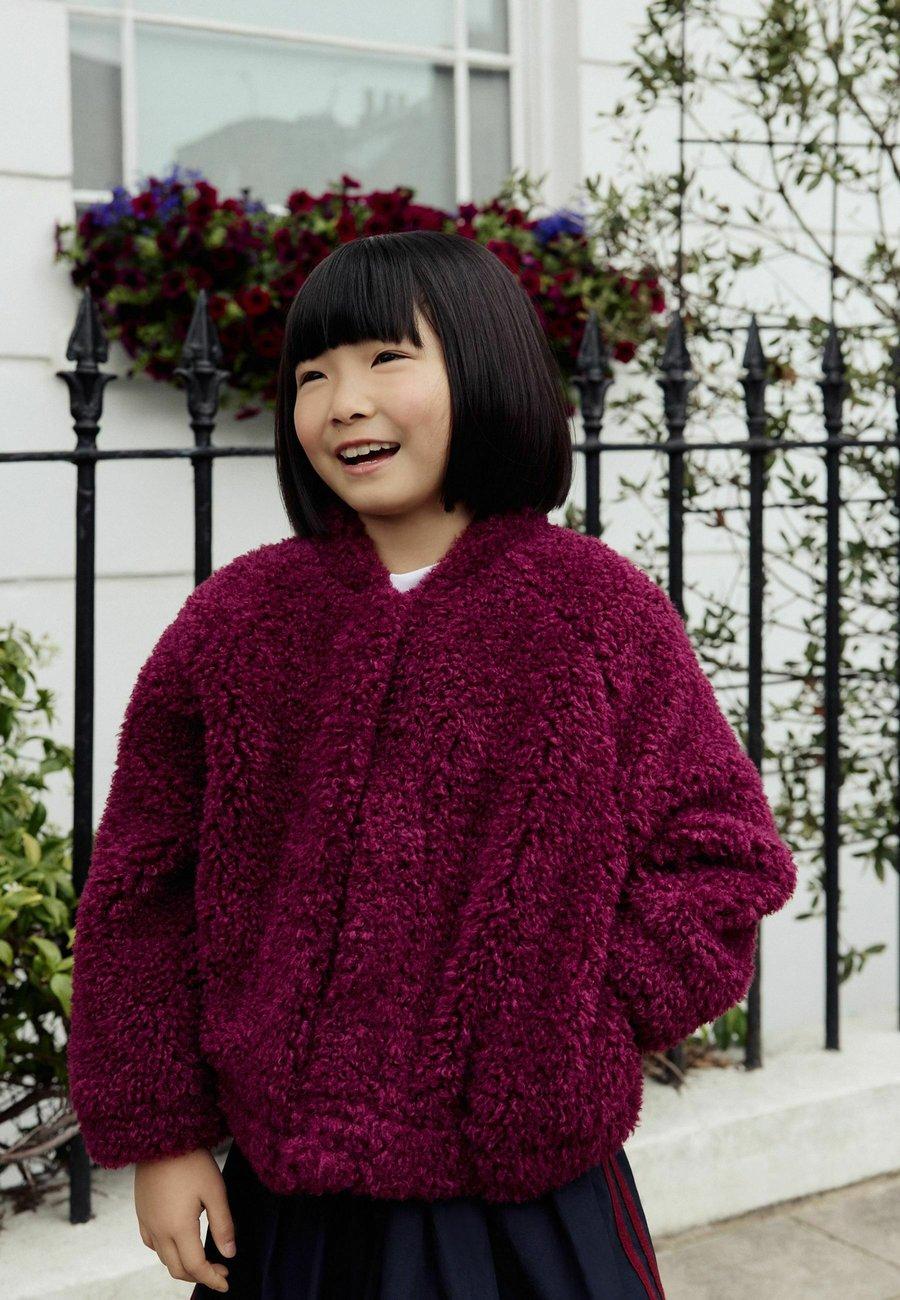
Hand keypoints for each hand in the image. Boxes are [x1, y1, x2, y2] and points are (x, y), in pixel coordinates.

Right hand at [134, 1147, 235, 1293]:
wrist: (160, 1137)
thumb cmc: (191, 1161)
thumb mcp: (215, 1190)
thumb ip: (223, 1225)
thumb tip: (230, 1254)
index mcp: (178, 1228)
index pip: (196, 1266)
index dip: (212, 1278)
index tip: (227, 1281)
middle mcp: (159, 1231)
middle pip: (177, 1268)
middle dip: (199, 1275)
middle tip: (220, 1270)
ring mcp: (147, 1222)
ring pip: (163, 1258)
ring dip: (183, 1266)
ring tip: (202, 1259)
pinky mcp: (141, 1212)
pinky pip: (151, 1243)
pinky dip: (166, 1252)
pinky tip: (177, 1243)